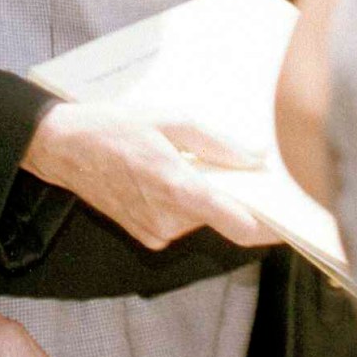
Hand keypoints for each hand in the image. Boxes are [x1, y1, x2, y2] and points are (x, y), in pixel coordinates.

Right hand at [21, 102, 280, 251]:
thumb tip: (255, 158)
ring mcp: (156, 233)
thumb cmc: (115, 126)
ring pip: (202, 220)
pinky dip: (185, 205)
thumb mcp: (169, 119)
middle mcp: (168, 219)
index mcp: (178, 188)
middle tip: (241, 168)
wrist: (62, 148)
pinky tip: (169, 175)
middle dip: (236, 197)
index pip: (239, 225)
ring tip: (190, 163)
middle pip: (223, 218)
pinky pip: (181, 224)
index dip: (271, 227)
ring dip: (207, 198)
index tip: (294, 220)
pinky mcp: (146, 237)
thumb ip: (215, 142)